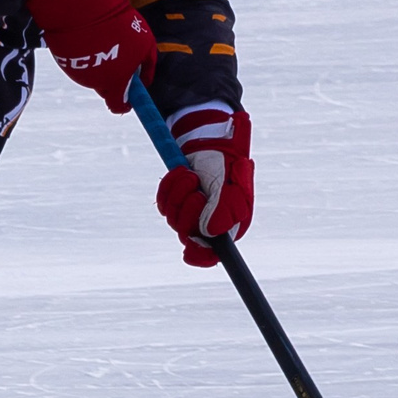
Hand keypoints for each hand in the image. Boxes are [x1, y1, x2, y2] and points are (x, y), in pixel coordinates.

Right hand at [24, 0, 154, 113]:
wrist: (84, 7)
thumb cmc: (118, 25)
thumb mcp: (146, 44)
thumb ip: (147, 66)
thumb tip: (146, 80)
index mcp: (115, 83)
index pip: (118, 105)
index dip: (125, 101)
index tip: (129, 95)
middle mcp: (94, 82)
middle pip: (105, 88)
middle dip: (113, 77)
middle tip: (119, 55)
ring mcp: (76, 71)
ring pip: (91, 73)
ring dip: (98, 63)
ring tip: (105, 40)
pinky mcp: (63, 59)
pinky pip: (77, 61)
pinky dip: (84, 53)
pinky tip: (90, 36)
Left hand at [154, 105, 252, 267]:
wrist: (214, 143)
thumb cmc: (229, 163)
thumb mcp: (234, 183)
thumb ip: (227, 206)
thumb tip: (211, 232)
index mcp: (229, 226)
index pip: (210, 254)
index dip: (200, 254)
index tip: (192, 244)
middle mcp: (208, 225)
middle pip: (187, 234)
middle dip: (188, 211)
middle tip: (197, 191)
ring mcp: (190, 214)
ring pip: (173, 218)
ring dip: (178, 193)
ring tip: (190, 174)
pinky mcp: (175, 203)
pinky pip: (164, 204)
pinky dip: (169, 187)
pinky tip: (181, 171)